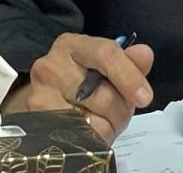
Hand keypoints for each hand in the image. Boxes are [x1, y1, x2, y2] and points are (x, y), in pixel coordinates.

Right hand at [10, 32, 153, 143]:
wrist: (44, 106)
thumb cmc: (80, 85)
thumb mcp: (105, 70)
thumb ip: (128, 62)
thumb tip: (145, 54)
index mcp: (71, 44)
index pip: (106, 53)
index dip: (129, 76)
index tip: (145, 97)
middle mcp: (51, 64)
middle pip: (101, 93)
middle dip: (119, 109)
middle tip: (118, 113)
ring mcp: (40, 93)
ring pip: (91, 117)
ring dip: (106, 125)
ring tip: (101, 121)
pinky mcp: (37, 120)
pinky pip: (77, 134)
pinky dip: (91, 137)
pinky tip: (87, 130)